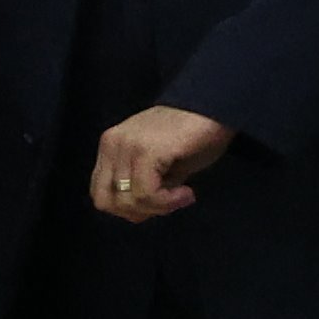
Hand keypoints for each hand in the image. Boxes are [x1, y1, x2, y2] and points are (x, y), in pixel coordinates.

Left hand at [90, 103, 233, 224]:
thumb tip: (141, 212)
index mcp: (110, 145)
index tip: (159, 203)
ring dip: (159, 207)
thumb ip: (144, 184)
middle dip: (140, 211)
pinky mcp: (145, 151)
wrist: (218, 106)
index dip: (127, 208)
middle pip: (107, 202)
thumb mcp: (161, 166)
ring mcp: (126, 146)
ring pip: (127, 201)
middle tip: (170, 203)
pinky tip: (187, 192)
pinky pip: (146, 193)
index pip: (100, 193)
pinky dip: (167, 202)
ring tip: (184, 196)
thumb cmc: (196, 134)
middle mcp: (111, 144)